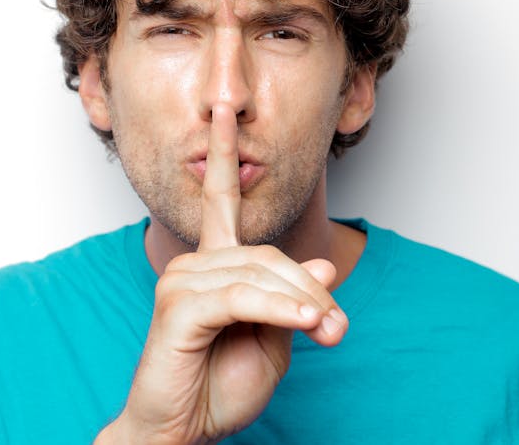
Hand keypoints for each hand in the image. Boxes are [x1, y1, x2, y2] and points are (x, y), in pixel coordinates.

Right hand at [96, 104, 347, 444]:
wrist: (182, 432)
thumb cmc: (220, 386)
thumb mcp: (275, 340)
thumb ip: (295, 301)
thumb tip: (324, 267)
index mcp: (215, 263)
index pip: (220, 195)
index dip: (224, 148)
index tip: (225, 106)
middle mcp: (195, 263)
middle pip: (270, 253)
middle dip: (312, 291)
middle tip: (338, 329)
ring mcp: (183, 282)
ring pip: (262, 273)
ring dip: (303, 305)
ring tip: (328, 333)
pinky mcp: (179, 307)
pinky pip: (244, 298)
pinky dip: (281, 311)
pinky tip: (305, 325)